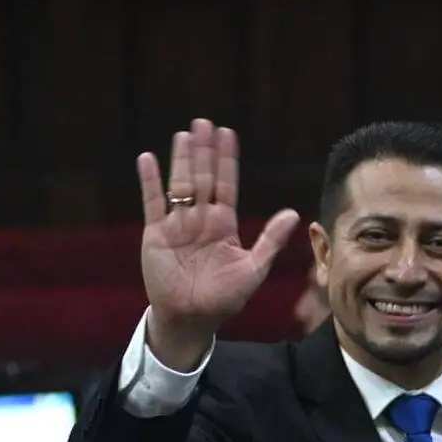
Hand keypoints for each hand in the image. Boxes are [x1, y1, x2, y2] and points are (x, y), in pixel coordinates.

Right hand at [137, 118, 299, 365]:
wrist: (192, 318)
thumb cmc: (224, 298)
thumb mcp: (252, 268)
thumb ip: (270, 240)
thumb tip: (293, 213)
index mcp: (223, 225)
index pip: (226, 184)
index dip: (227, 159)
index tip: (227, 133)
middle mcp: (200, 219)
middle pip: (203, 177)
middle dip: (204, 151)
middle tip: (204, 123)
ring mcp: (177, 224)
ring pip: (179, 184)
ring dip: (181, 160)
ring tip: (184, 134)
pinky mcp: (155, 234)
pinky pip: (152, 203)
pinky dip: (150, 182)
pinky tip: (148, 159)